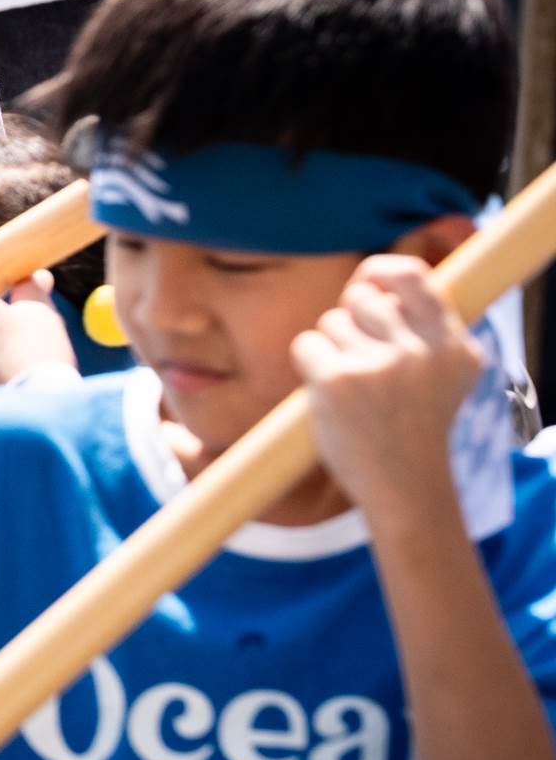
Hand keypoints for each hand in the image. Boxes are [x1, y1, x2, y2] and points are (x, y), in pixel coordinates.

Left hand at [292, 256, 484, 522]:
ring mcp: (381, 365)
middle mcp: (422, 351)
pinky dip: (309, 365)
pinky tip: (331, 395)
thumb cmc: (412, 425)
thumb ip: (422, 328)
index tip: (367, 284)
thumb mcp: (443, 373)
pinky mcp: (339, 381)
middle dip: (350, 322)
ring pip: (331, 322)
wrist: (404, 486)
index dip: (380, 272)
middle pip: (360, 298)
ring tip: (355, 389)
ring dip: (331, 348)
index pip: (413, 277)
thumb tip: (370, 279)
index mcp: (453, 345)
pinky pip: (306, 344)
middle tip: (363, 365)